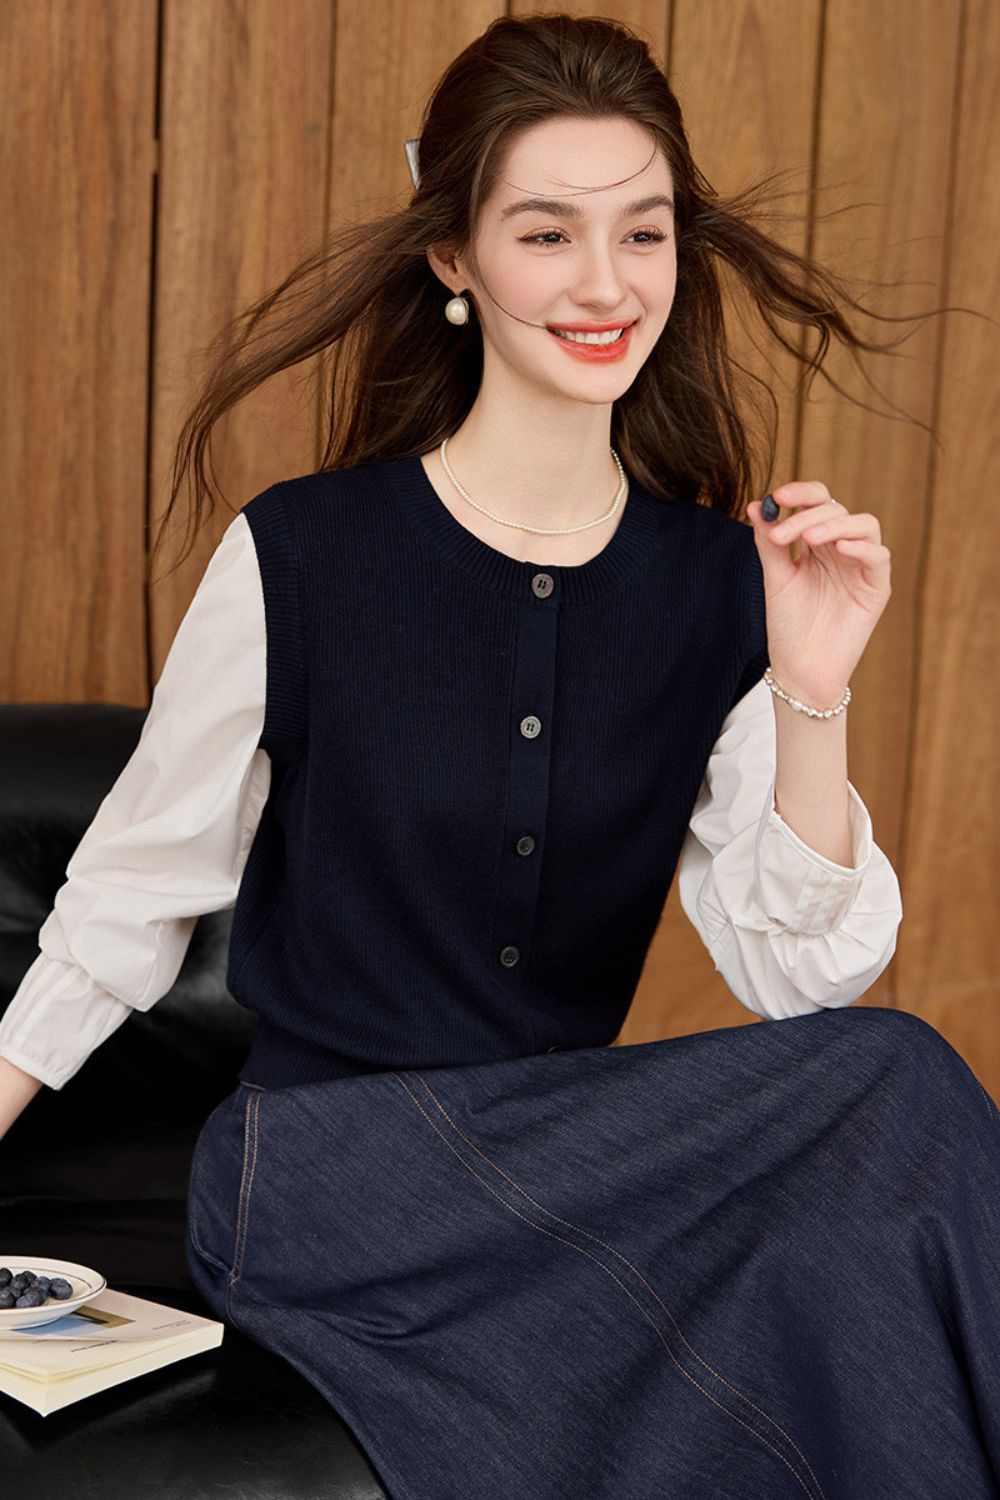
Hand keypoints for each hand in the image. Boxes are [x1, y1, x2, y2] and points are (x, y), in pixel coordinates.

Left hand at [748, 481, 891, 707]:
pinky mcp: (876, 588)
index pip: (816, 503)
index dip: (801, 493)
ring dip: (835, 525)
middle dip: (808, 516)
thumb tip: (757, 505)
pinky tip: (838, 550)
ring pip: (864, 526)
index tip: (777, 497)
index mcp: (816, 544)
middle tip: (783, 534)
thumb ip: (769, 543)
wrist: (800, 670)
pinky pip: (879, 557)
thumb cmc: (789, 626)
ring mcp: (861, 566)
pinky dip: (861, 548)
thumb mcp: (776, 579)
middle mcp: (841, 549)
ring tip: (809, 540)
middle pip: (836, 510)